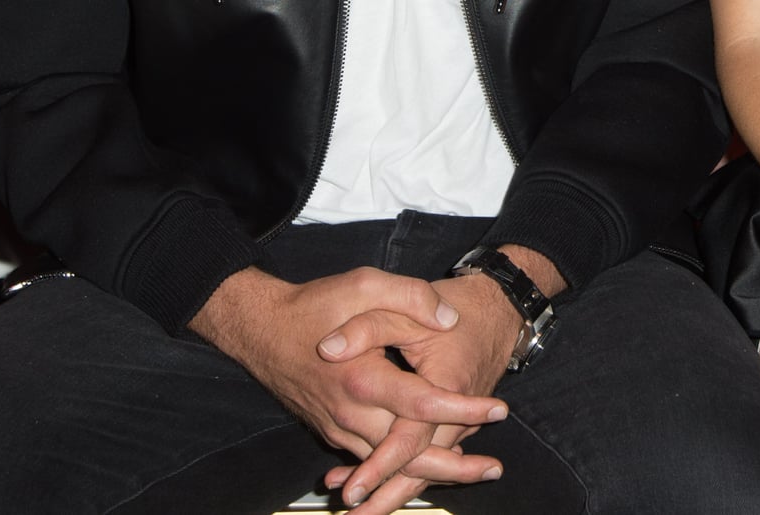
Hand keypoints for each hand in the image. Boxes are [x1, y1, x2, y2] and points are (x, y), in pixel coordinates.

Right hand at [189, 266, 506, 503]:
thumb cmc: (314, 306)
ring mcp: (339, 429)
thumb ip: (410, 298)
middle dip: (454, 466)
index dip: (464, 409)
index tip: (498, 408)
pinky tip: (430, 466)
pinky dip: (400, 468)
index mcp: (362, 378)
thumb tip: (449, 319)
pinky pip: (371, 458)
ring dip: (430, 473)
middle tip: (493, 469)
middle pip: (408, 454)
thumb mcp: (363, 284)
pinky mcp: (333, 433)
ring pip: (390, 465)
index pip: (423, 404)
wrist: (261, 330)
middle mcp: (350, 414)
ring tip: (473, 472)